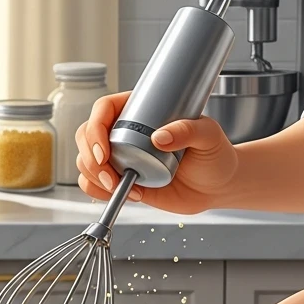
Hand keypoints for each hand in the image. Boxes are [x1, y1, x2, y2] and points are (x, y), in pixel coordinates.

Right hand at [75, 92, 239, 213]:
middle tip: (110, 176)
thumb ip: (189, 131)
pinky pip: (94, 185)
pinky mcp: (122, 180)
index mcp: (139, 111)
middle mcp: (124, 132)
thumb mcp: (208, 134)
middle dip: (89, 158)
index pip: (104, 109)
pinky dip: (98, 192)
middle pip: (86, 135)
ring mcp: (121, 157)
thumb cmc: (214, 154)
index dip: (95, 127)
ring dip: (93, 176)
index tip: (104, 150)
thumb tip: (159, 137)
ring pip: (86, 161)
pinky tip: (122, 194)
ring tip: (119, 187)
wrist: (218, 185)